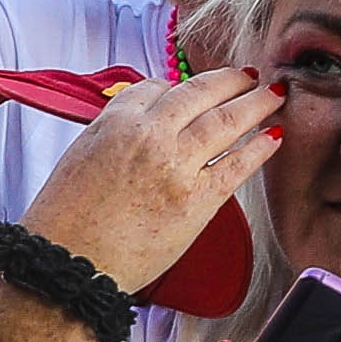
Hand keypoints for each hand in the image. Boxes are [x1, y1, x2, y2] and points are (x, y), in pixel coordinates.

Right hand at [17, 69, 282, 303]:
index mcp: (116, 122)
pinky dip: (259, 148)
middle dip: (229, 80)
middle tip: (249, 75)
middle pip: (200, 93)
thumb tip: (138, 126)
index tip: (194, 90)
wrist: (70, 266)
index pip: (156, 88)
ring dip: (255, 103)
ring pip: (226, 121)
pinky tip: (274, 136)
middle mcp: (150, 135)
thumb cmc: (65, 222)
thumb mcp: (79, 158)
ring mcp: (177, 166)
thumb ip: (113, 134)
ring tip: (275, 93)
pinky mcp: (198, 200)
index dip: (178, 86)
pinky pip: (238, 165)